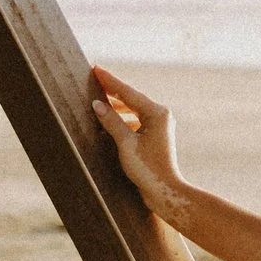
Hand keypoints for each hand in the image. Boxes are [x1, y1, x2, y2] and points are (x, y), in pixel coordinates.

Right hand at [90, 64, 187, 220]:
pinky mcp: (156, 136)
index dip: (110, 81)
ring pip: (134, 109)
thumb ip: (111, 121)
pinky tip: (110, 120)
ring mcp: (160, 126)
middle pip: (132, 98)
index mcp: (157, 113)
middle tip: (95, 78)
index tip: (96, 69)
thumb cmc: (148, 169)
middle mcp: (161, 116)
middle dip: (113, 90)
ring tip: (99, 99)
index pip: (128, 92)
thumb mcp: (126, 144)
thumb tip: (97, 104)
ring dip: (117, 106)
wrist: (165, 192)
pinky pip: (136, 121)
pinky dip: (123, 118)